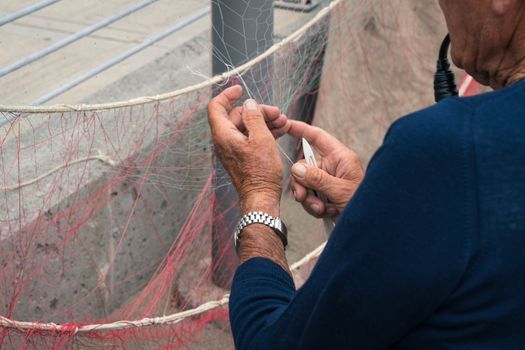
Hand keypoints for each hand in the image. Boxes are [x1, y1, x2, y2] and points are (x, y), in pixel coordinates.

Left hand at [207, 85, 289, 214]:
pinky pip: (250, 138)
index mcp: (223, 135)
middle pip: (236, 116)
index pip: (216, 107)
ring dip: (264, 121)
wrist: (261, 198)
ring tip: (283, 121)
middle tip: (276, 112)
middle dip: (257, 110)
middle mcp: (224, 141)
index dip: (227, 95)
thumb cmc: (260, 172)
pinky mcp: (242, 156)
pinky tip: (280, 130)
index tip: (240, 89)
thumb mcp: (261, 139)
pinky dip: (263, 132)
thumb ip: (254, 117)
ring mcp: (233, 149)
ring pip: (246, 127)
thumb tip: (248, 104)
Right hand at [286, 120, 363, 218]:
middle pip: (304, 166)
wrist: (371, 226)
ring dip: (309, 200)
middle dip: (303, 184)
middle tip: (304, 197)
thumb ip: (317, 179)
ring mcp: (328, 180)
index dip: (301, 129)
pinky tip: (327, 213)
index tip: (285, 124)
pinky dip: (314, 207)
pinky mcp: (325, 194)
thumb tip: (296, 168)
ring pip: (304, 184)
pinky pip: (309, 196)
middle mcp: (332, 166)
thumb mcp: (340, 191)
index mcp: (340, 157)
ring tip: (323, 210)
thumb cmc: (364, 205)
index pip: (317, 137)